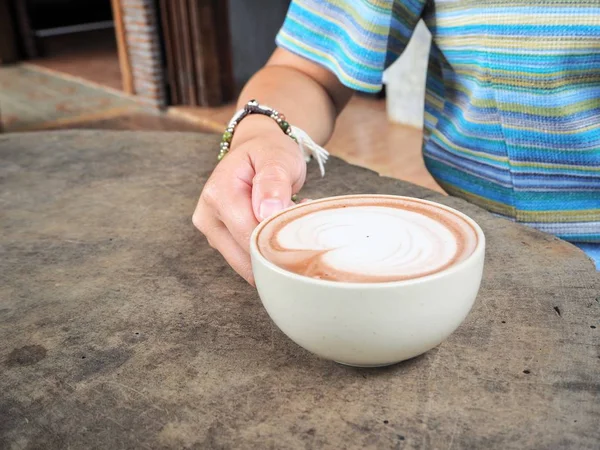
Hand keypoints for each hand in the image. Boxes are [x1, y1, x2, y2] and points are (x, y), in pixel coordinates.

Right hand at [193, 124, 306, 284]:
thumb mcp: (277, 156)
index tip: (298, 222)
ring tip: (285, 221)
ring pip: (246, 263)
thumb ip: (274, 180)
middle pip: (244, 256)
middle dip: (274, 249)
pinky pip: (246, 259)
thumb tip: (267, 212)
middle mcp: (207, 217)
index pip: (248, 235)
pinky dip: (265, 251)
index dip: (276, 238)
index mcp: (218, 195)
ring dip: (270, 251)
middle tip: (295, 222)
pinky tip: (276, 229)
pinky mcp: (220, 241)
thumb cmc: (268, 152)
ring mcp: (211, 232)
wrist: (256, 148)